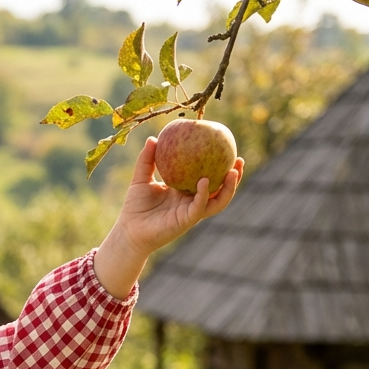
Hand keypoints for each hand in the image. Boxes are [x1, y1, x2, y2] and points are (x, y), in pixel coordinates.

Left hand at [93, 137, 242, 300]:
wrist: (129, 230)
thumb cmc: (135, 207)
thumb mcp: (141, 179)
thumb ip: (147, 160)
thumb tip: (153, 138)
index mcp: (185, 191)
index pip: (208, 177)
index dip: (220, 166)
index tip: (227, 149)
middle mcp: (192, 201)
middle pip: (220, 189)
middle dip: (234, 177)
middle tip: (239, 160)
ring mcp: (191, 212)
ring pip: (217, 201)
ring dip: (228, 188)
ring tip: (234, 171)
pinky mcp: (185, 221)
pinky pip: (199, 207)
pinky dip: (203, 194)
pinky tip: (204, 181)